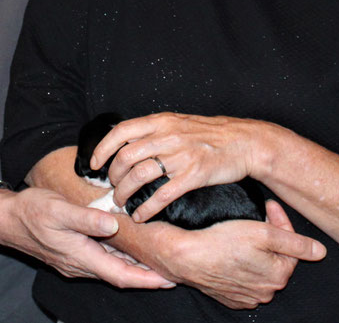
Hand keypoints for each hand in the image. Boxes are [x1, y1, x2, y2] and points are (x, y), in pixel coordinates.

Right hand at [0, 186, 174, 288]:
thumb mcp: (59, 209)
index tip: (169, 278)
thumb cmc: (32, 210)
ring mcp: (76, 259)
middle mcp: (81, 264)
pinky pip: (102, 258)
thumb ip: (86, 219)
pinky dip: (119, 255)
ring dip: (134, 266)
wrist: (6, 217)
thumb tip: (113, 225)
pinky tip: (129, 244)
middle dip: (147, 276)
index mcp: (81, 257)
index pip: (121, 275)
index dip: (147, 280)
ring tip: (158, 258)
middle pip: (120, 275)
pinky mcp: (73, 251)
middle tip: (173, 269)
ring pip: (112, 267)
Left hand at [91, 112, 259, 221]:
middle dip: (113, 178)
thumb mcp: (178, 122)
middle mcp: (167, 136)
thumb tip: (126, 142)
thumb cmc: (209, 133)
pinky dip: (147, 209)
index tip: (95, 164)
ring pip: (139, 177)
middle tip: (112, 189)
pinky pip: (161, 195)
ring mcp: (180, 156)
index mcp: (161, 121)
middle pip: (126, 158)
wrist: (243, 141)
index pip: (121, 132)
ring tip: (122, 204)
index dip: (103, 149)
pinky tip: (142, 216)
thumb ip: (154, 130)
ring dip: (125, 194)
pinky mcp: (193, 175)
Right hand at [115, 200, 324, 308]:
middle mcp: (264, 291)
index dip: (280, 221)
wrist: (184, 255)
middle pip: (275, 257)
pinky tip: (228, 245)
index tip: (267, 204)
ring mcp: (244, 295)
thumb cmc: (221, 240)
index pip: (291, 246)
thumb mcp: (262, 234)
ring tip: (242, 227)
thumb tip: (320, 252)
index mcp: (277, 277)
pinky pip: (240, 276)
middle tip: (255, 214)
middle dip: (269, 235)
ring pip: (258, 266)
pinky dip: (238, 260)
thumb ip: (294, 242)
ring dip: (254, 248)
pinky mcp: (226, 294)